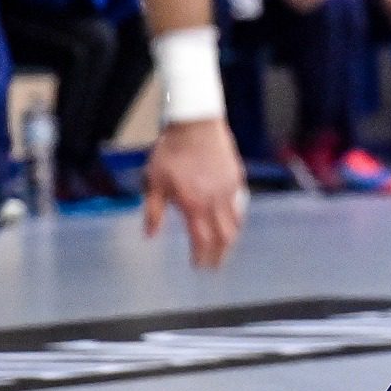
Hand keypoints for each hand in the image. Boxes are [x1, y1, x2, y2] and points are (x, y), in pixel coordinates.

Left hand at [142, 118, 245, 268]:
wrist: (195, 124)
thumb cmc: (171, 152)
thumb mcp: (154, 181)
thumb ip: (154, 211)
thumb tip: (150, 235)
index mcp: (194, 206)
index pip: (202, 241)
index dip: (202, 257)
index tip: (198, 267)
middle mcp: (216, 202)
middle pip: (224, 237)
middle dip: (219, 255)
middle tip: (214, 265)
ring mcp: (230, 190)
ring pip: (236, 223)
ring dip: (230, 239)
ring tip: (225, 247)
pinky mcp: (236, 178)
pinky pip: (240, 204)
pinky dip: (236, 218)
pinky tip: (232, 219)